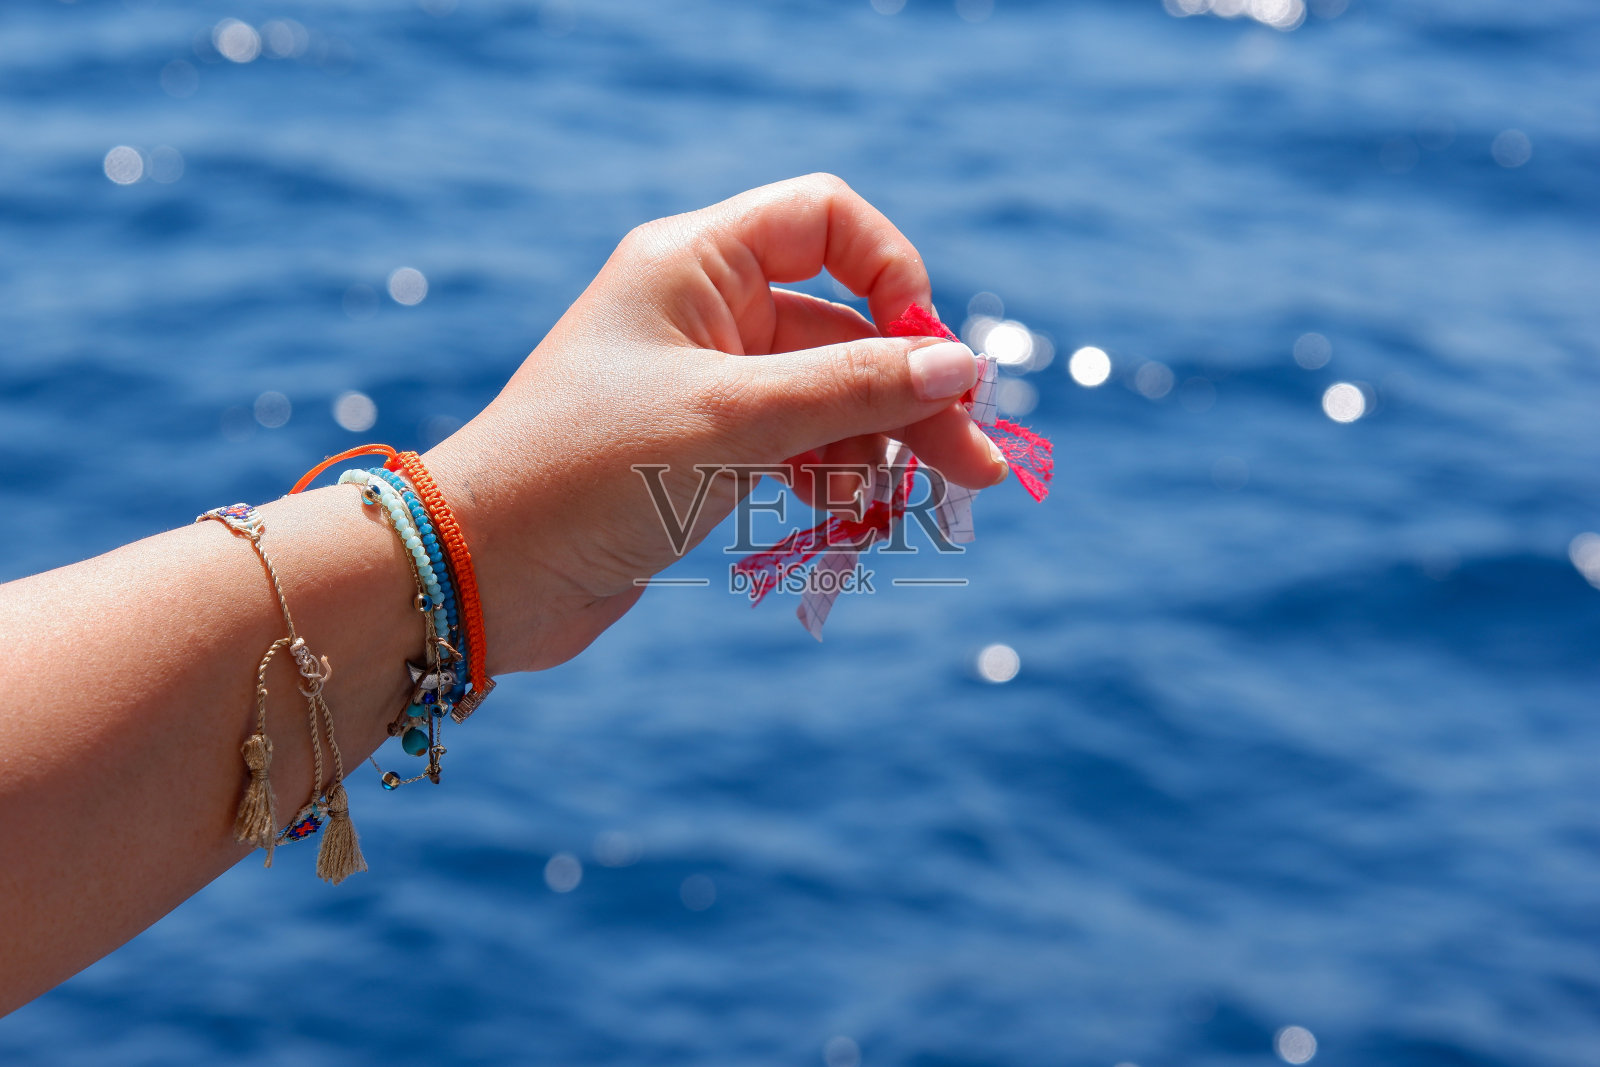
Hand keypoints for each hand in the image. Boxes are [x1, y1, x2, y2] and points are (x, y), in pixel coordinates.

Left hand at [425, 174, 1007, 672]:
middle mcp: (704, 312)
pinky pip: (799, 448)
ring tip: (889, 511)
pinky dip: (830, 479)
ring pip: (828, 397)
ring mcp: (706, 386)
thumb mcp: (732, 421)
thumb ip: (852, 390)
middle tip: (976, 465)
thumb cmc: (589, 473)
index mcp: (695, 264)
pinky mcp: (705, 453)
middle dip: (909, 393)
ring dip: (873, 449)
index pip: (826, 220)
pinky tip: (841, 520)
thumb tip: (962, 366)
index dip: (891, 275)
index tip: (924, 352)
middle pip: (844, 327)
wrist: (484, 574)